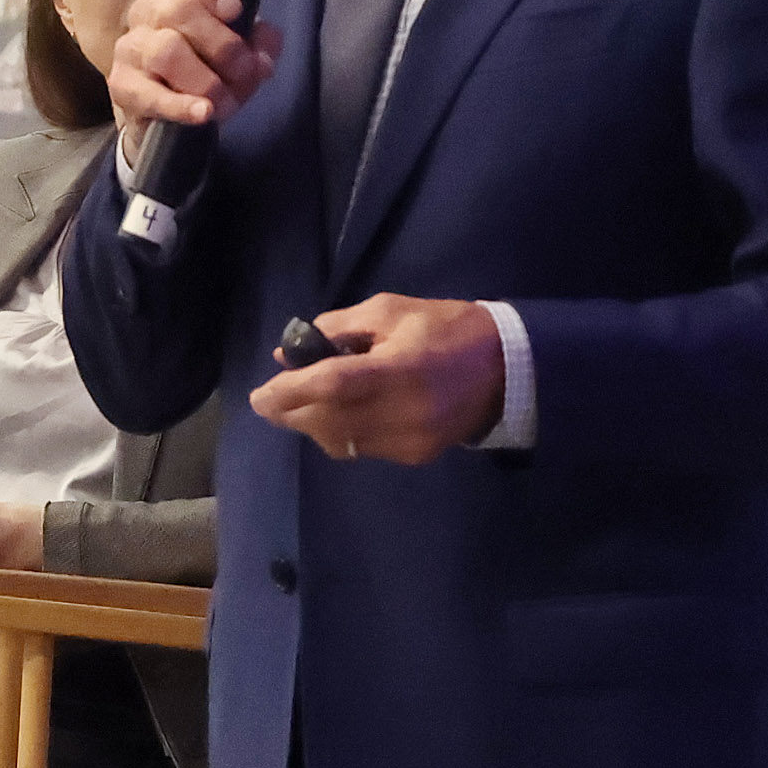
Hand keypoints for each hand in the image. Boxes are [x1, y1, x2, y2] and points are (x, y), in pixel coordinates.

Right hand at [109, 0, 282, 154]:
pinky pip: (149, 93)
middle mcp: (148, 10)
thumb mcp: (241, 50)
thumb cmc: (206, 67)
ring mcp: (130, 46)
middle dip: (223, 45)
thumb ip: (259, 42)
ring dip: (206, 80)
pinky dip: (181, 105)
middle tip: (245, 71)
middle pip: (180, 10)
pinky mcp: (121, 84)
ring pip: (166, 50)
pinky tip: (203, 113)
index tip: (235, 11)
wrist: (167, 115)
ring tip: (226, 102)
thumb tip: (265, 47)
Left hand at [246, 295, 505, 465]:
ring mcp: (411, 439)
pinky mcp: (416, 456)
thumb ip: (337, 330)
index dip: (289, 392)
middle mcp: (404, 411)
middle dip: (290, 413)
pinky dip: (340, 433)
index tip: (259, 395)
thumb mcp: (390, 311)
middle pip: (327, 421)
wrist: (508, 367)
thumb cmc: (445, 327)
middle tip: (268, 402)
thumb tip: (287, 355)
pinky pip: (362, 449)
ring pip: (340, 441)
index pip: (331, 386)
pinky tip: (339, 414)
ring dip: (312, 425)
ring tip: (302, 404)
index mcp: (400, 368)